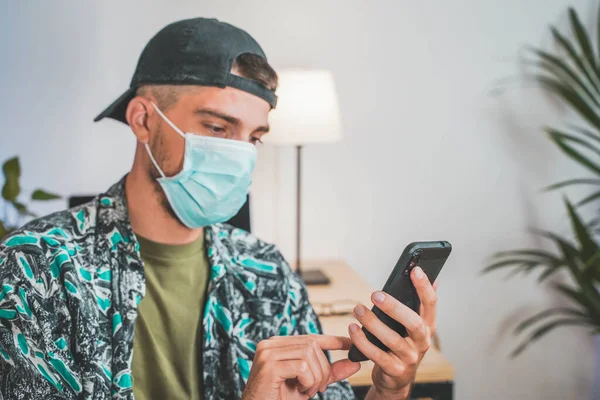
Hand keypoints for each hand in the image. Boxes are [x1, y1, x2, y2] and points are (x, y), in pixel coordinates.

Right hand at [242, 335, 361, 399]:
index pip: (311, 337)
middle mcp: (271, 343)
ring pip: (309, 355)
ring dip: (315, 377)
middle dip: (323, 369)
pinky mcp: (268, 365)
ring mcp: (268, 352)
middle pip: (313, 345)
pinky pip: (302, 367)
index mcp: (279, 344)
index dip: (333, 341)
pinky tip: (299, 391)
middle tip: (318, 388)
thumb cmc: (280, 398)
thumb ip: (330, 372)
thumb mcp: (310, 383)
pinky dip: (307, 381)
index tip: (350, 345)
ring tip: (307, 390)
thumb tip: (355, 362)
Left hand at [348, 267, 438, 397]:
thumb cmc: (402, 344)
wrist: (396, 379)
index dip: (424, 287)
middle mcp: (422, 342)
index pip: (431, 303)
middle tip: (375, 294)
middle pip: (413, 322)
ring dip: (372, 323)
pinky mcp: (394, 370)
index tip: (415, 270)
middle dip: (394, 307)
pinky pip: (376, 355)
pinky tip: (353, 329)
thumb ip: (418, 303)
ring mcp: (409, 357)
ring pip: (392, 339)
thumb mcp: (413, 326)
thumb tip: (429, 276)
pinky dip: (362, 341)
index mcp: (428, 326)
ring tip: (357, 309)